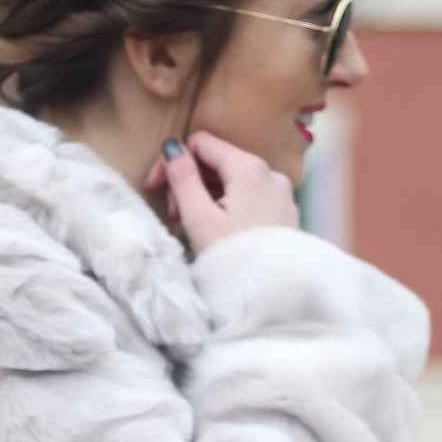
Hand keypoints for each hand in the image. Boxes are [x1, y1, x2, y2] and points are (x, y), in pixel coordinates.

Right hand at [145, 129, 298, 254]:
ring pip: (233, 181)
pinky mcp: (285, 215)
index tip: (156, 187)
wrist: (274, 299)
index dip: (173, 160)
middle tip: (174, 214)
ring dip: (207, 196)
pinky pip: (250, 199)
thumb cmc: (233, 260)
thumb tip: (173, 148)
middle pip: (218, 162)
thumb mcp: (199, 218)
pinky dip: (228, 207)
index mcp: (250, 168)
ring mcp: (282, 195)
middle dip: (190, 182)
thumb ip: (183, 178)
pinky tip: (219, 232)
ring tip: (194, 227)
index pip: (202, 143)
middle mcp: (271, 174)